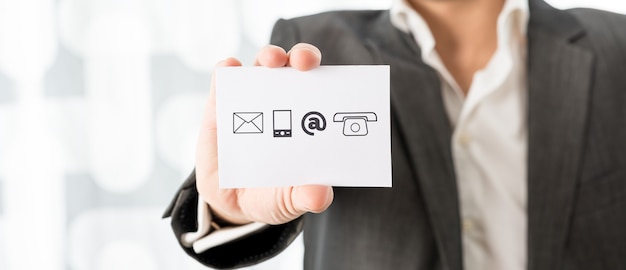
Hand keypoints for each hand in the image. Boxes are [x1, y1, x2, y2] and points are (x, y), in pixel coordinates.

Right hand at [195, 43, 333, 224]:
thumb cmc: (272, 195)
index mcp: (307, 120)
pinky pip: (223, 80)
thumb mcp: (290, 201)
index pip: (323, 89)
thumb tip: (320, 195)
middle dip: (302, 56)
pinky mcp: (219, 106)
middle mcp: (282, 103)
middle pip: (295, 67)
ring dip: (269, 56)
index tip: (337, 78)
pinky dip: (227, 69)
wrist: (231, 205)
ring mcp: (250, 101)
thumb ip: (306, 197)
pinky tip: (231, 67)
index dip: (331, 78)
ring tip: (272, 61)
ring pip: (262, 65)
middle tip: (304, 62)